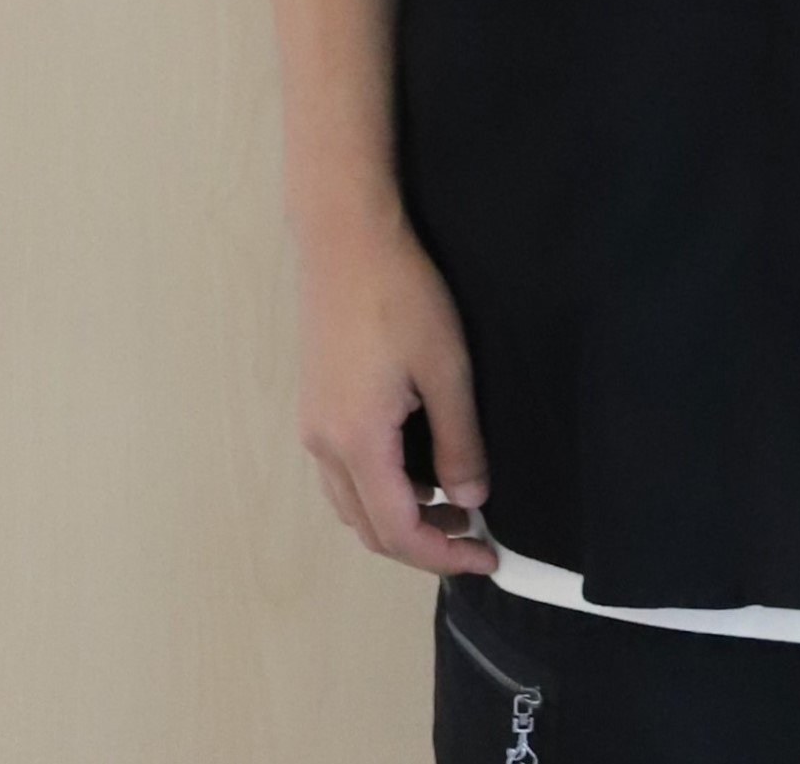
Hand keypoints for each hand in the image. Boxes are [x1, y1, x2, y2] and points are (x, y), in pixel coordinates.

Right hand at [292, 203, 498, 576]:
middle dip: (423, 542)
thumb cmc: (399, 295)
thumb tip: (470, 498)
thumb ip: (458, 440)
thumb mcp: (446, 368)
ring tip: (453, 503)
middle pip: (369, 528)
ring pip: (353, 504)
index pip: (397, 530)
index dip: (443, 554)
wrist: (345, 240)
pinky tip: (418, 465)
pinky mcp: (316, 406)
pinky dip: (381, 489)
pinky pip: (344, 474)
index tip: (485, 558)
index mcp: (357, 442)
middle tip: (474, 536)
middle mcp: (324, 446)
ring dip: (400, 517)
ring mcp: (314, 427)